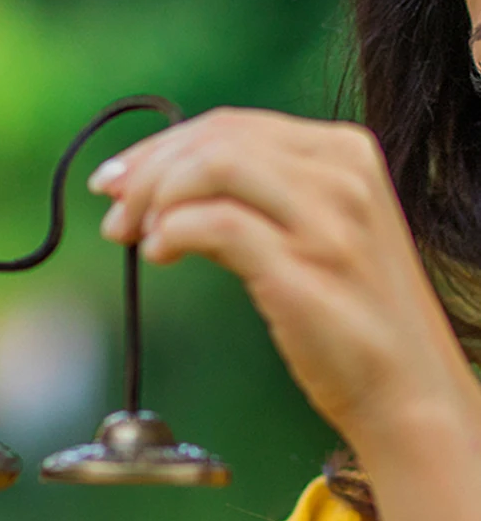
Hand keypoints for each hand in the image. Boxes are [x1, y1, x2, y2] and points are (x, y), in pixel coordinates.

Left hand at [88, 107, 465, 445]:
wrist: (408, 395)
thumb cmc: (346, 314)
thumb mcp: (312, 229)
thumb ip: (255, 194)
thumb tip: (156, 184)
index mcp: (344, 152)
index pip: (230, 126)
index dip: (160, 147)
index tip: (116, 179)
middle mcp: (341, 175)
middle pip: (215, 139)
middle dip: (147, 170)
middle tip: (113, 211)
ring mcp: (330, 221)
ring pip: (214, 166)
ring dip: (155, 196)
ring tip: (135, 235)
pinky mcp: (308, 269)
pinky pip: (219, 224)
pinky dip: (174, 231)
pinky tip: (159, 253)